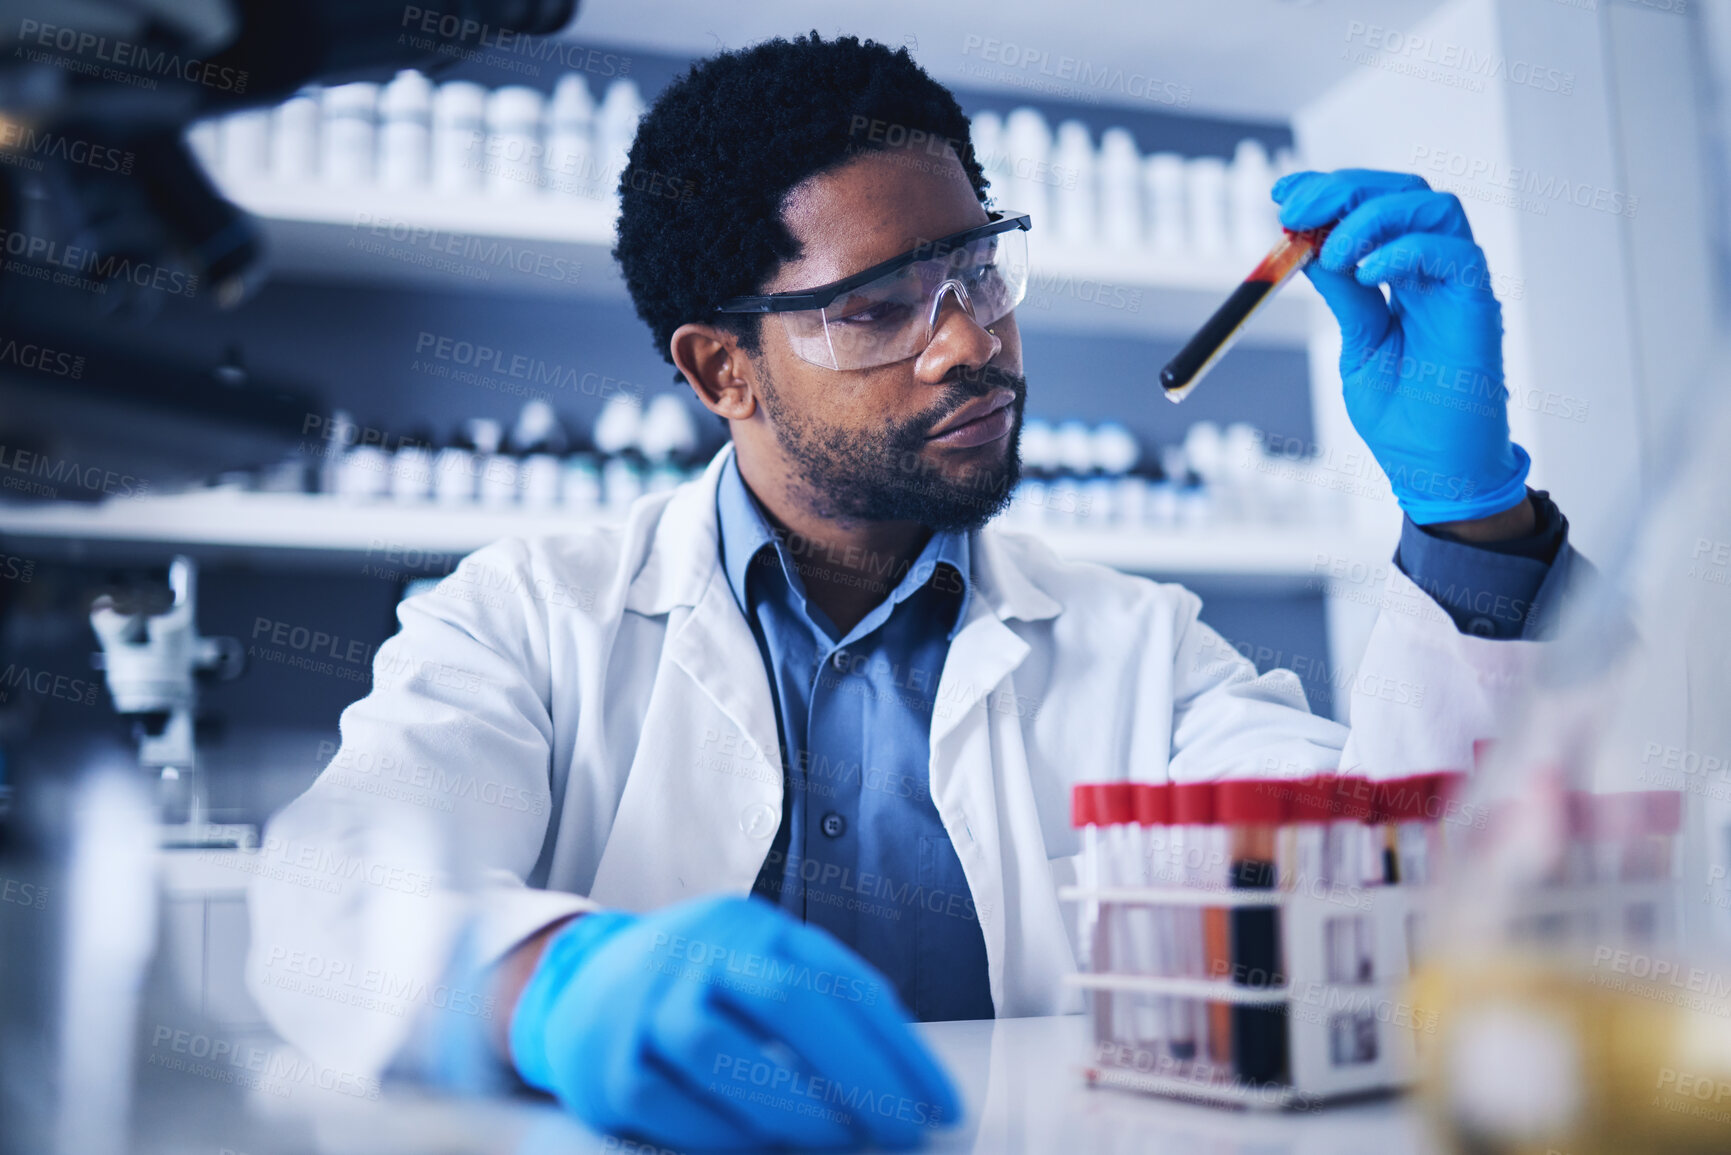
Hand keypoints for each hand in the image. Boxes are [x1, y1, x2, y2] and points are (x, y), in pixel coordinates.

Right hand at [508, 895, 959, 1150]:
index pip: (839, 978)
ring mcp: (648, 1009)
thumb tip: (904, 1074)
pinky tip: (765, 1147)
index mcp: (751, 928)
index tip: (941, 1103)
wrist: (575, 984)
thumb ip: (820, 999)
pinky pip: (670, 1106)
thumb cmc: (694, 982)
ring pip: (723, 1050)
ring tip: (842, 1139)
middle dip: (859, 1073)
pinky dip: (725, 1134)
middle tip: (904, 1128)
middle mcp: (698, 956)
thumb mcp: (755, 959)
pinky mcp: (610, 1067)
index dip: (899, 1045)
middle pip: (788, 1001)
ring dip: (795, 1104)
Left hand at [1271, 169, 1530, 524]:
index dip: (1328, 192)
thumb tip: (1306, 248)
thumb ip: (1343, 295)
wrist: (1435, 470)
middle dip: (1345, 190)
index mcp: (1404, 276)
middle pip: (1402, 193)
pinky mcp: (1479, 307)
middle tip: (1296, 211)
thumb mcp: (1358, 344)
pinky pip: (1456, 254)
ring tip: (1332, 253)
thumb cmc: (1402, 416)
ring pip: (1433, 207)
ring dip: (1374, 215)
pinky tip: (1366, 274)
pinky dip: (1405, 250)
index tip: (1282, 195)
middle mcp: (1435, 271)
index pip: (1371, 208)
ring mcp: (1460, 286)